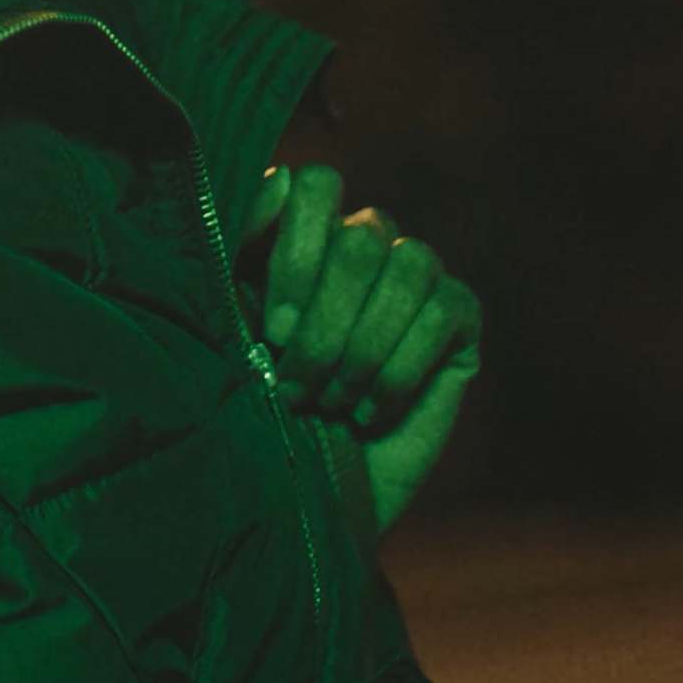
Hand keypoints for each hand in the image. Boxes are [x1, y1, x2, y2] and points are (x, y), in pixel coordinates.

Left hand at [241, 164, 481, 531]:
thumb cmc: (252, 411)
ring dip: (363, 346)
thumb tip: (276, 184)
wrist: (301, 498)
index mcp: (298, 232)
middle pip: (359, 234)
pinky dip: (400, 368)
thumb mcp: (226, 334)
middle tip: (293, 384)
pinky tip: (366, 411)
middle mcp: (359, 244)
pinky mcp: (457, 321)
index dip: (295, 251)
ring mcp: (413, 279)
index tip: (270, 329)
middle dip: (324, 322)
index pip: (314, 185)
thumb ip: (233, 257)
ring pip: (408, 264)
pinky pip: (444, 311)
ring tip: (329, 401)